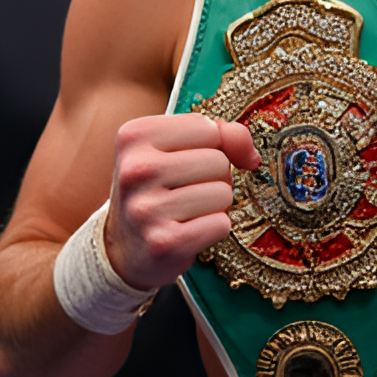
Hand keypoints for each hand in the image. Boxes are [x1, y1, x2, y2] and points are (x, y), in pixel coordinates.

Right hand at [103, 113, 259, 290]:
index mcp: (134, 136)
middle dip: (213, 176)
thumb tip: (251, 157)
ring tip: (186, 211)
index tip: (182, 161)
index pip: (207, 127)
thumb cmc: (159, 188)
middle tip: (183, 191)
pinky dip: (214, 228)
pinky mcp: (163, 243)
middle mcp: (135, 169)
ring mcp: (146, 208)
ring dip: (215, 203)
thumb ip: (222, 134)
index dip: (208, 146)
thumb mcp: (177, 148)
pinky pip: (221, 223)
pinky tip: (188, 231)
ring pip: (223, 192)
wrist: (125, 248)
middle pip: (218, 160)